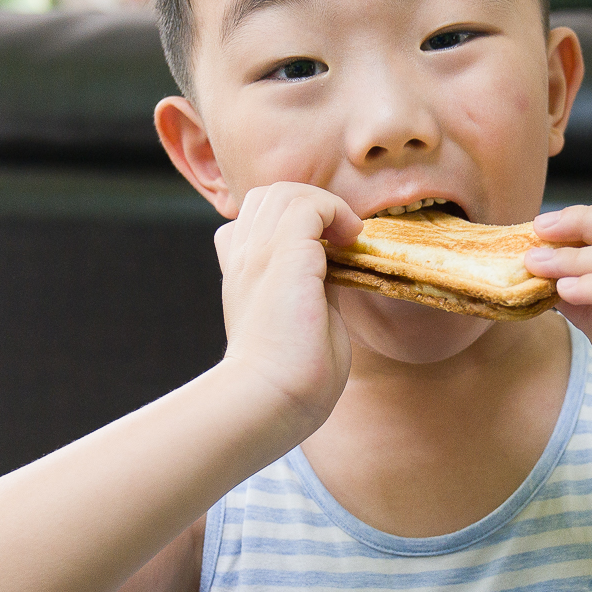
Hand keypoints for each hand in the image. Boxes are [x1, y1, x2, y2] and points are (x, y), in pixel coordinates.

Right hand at [214, 183, 361, 433]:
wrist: (271, 400)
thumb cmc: (290, 376)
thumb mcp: (300, 316)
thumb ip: (311, 285)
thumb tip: (335, 265)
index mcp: (241, 273)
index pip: (253, 220)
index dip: (290, 223)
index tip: (326, 248)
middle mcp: (242, 257)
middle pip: (267, 196)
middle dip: (309, 205)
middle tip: (339, 238)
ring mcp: (258, 253)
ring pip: (285, 192)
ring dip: (324, 206)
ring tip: (346, 237)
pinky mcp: (283, 257)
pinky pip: (309, 205)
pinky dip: (335, 212)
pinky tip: (350, 239)